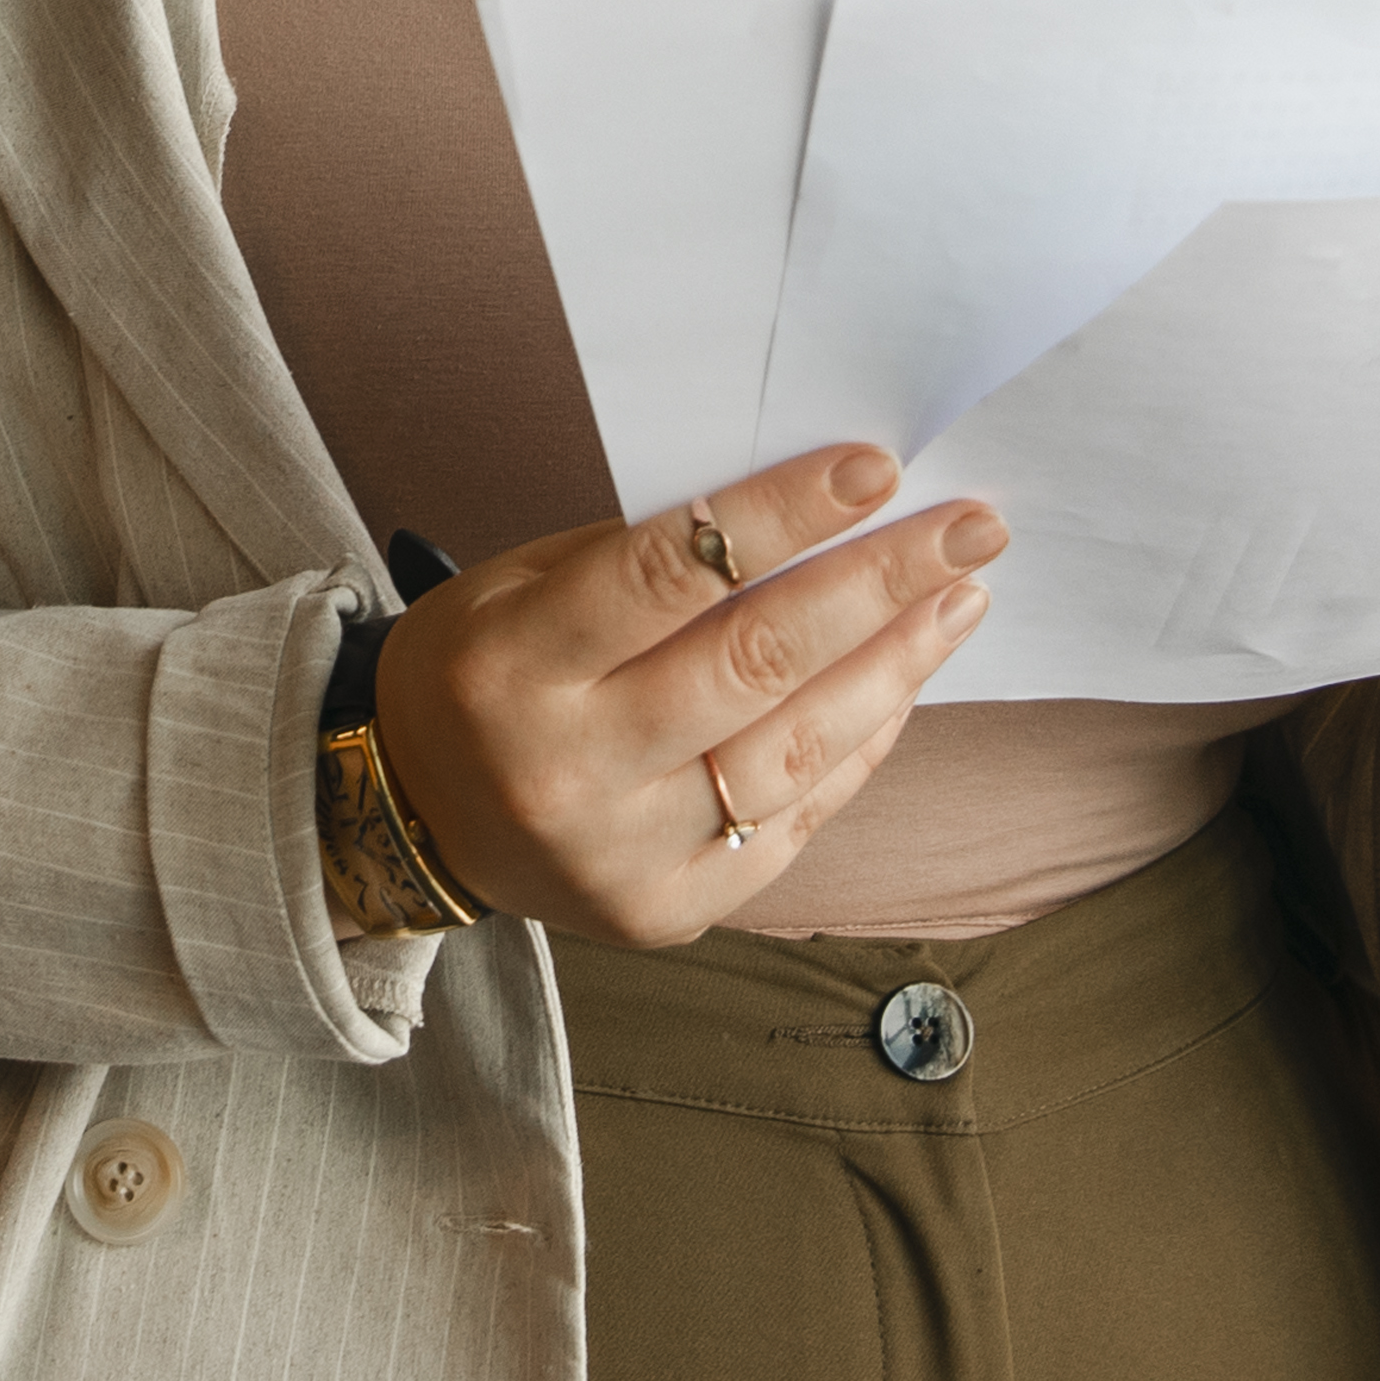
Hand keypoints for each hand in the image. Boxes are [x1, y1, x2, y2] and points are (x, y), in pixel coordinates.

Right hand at [370, 444, 1004, 945]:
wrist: (409, 824)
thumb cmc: (480, 674)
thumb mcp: (516, 587)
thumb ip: (644, 556)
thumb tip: (806, 510)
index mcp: (514, 667)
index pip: (669, 575)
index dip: (783, 516)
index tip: (878, 468)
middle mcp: (568, 770)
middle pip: (753, 664)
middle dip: (878, 585)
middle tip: (969, 528)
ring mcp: (621, 855)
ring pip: (792, 754)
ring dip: (894, 668)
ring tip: (960, 601)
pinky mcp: (667, 913)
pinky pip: (792, 821)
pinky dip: (857, 746)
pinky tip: (901, 682)